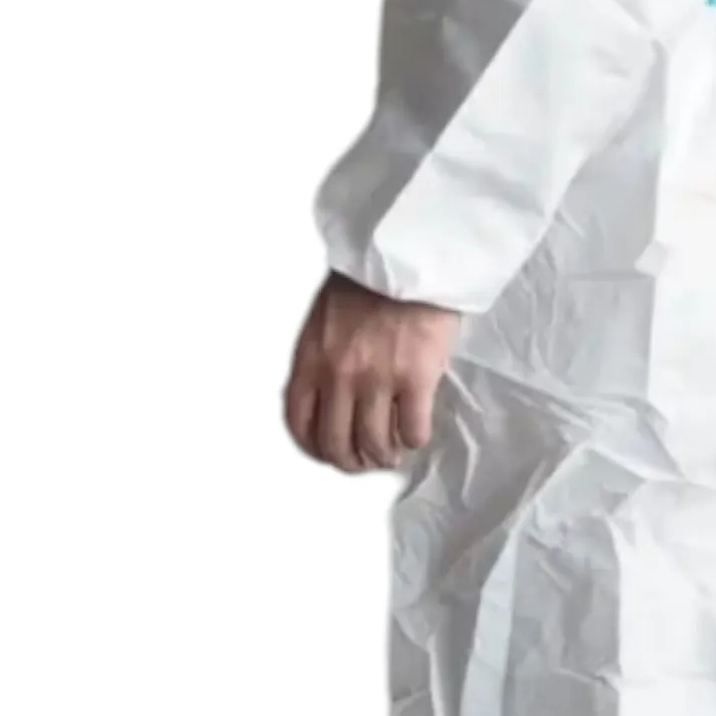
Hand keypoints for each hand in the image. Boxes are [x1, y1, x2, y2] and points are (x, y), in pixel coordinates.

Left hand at [283, 270, 460, 474]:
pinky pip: (412, 430)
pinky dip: (413, 440)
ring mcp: (377, 379)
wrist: (410, 254)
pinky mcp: (415, 378)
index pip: (300, 422)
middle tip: (366, 460)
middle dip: (351, 461)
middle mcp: (338, 375)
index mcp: (311, 358)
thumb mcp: (326, 316)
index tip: (329, 452)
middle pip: (336, 443)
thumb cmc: (371, 278)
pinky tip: (416, 433)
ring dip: (384, 457)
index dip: (314, 447)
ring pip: (374, 444)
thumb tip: (333, 392)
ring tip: (393, 453)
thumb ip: (323, 355)